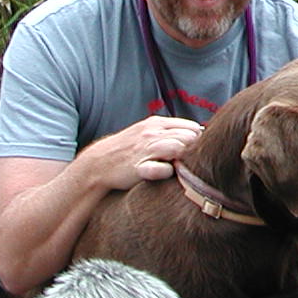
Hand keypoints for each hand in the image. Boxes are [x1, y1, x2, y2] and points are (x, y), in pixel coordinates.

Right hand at [85, 116, 202, 189]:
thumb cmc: (128, 149)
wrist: (98, 162)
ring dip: (183, 160)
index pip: (191, 127)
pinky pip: (163, 170)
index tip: (194, 152)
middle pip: (189, 137)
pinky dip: (167, 172)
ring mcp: (145, 150)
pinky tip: (164, 174)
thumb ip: (169, 131)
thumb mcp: (147, 132)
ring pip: (179, 148)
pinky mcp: (139, 168)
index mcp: (156, 123)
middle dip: (193, 150)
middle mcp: (152, 133)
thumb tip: (198, 133)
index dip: (197, 141)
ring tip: (179, 168)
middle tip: (188, 162)